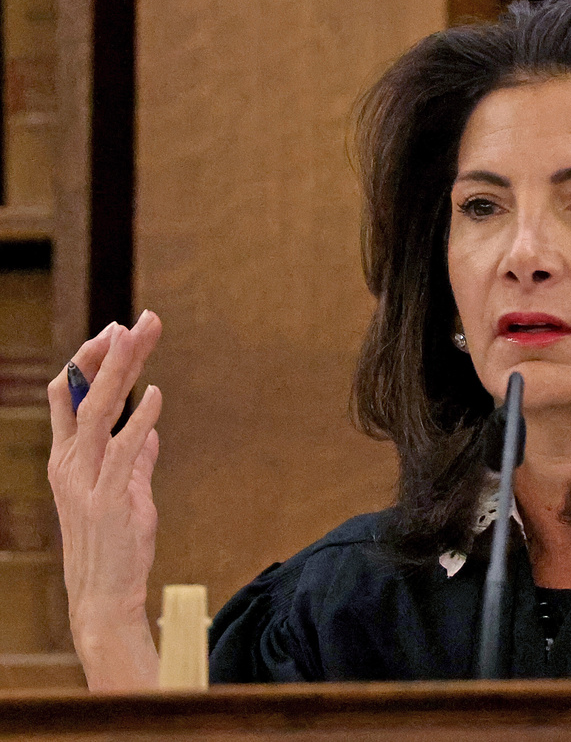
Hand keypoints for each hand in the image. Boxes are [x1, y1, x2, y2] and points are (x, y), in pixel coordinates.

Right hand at [47, 310, 162, 688]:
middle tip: (136, 320)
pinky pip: (123, 451)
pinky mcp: (108, 499)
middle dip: (110, 353)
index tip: (115, 332)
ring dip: (120, 372)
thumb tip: (148, 433)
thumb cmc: (115, 545)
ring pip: (98, 412)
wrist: (103, 597)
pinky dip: (139, 419)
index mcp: (68, 459)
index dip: (88, 360)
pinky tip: (155, 394)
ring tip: (138, 337)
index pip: (67, 396)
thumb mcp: (125, 495)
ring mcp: (85, 481)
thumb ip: (136, 462)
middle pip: (84, 394)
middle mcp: (70, 463)